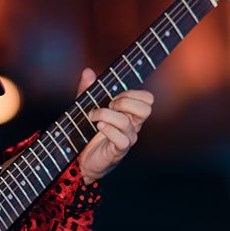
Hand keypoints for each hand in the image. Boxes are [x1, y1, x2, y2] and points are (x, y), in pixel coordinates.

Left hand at [75, 68, 153, 183]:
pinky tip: (98, 127)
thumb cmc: (88, 132)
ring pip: (126, 121)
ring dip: (105, 114)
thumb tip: (88, 71)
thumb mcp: (86, 106)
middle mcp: (133, 126)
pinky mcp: (119, 150)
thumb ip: (87, 89)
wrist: (82, 159)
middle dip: (124, 102)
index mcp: (130, 113)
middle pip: (146, 108)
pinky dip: (108, 130)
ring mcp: (128, 139)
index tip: (114, 97)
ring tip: (93, 117)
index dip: (132, 93)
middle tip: (109, 106)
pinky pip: (120, 138)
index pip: (147, 99)